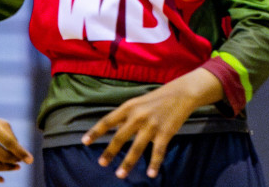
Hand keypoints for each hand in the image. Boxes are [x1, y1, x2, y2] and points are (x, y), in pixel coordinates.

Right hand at [0, 84, 33, 182]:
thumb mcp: (1, 123)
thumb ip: (12, 138)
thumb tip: (21, 157)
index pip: (9, 143)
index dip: (21, 153)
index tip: (30, 160)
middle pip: (3, 156)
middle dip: (15, 161)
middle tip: (20, 161)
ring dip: (7, 168)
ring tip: (14, 166)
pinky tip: (2, 179)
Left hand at [83, 68, 220, 178]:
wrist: (183, 93)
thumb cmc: (158, 98)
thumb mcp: (139, 102)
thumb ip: (127, 115)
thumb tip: (111, 130)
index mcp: (130, 107)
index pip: (108, 120)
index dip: (96, 131)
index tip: (85, 142)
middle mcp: (138, 116)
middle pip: (120, 137)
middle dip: (110, 152)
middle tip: (102, 163)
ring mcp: (152, 125)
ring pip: (136, 148)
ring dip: (127, 163)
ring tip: (120, 174)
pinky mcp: (165, 132)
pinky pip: (157, 152)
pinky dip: (154, 164)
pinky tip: (151, 174)